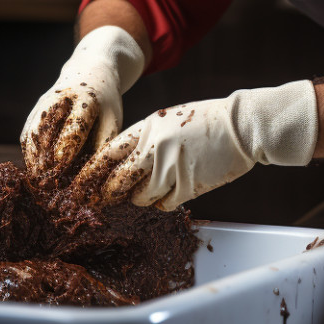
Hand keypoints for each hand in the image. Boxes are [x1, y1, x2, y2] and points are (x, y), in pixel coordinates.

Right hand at [21, 26, 145, 176]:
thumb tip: (97, 175)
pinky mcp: (34, 111)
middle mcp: (59, 98)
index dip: (67, 144)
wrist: (90, 72)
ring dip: (32, 158)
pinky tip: (33, 170)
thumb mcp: (113, 119)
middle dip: (44, 156)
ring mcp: (42, 103)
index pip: (74, 122)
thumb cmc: (106, 103)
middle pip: (46, 129)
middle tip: (45, 182)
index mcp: (85, 98)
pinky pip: (27, 133)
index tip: (62, 165)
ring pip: (32, 132)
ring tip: (38, 181)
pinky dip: (28, 153)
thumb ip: (105, 144)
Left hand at [75, 80, 318, 210]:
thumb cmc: (208, 120)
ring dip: (139, 199)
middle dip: (108, 193)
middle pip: (119, 179)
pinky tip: (167, 195)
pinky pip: (164, 203)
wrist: (241, 126)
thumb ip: (148, 138)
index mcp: (148, 127)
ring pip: (140, 196)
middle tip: (102, 201)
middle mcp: (155, 147)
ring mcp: (172, 168)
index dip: (93, 169)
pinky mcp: (189, 186)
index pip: (109, 151)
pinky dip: (162, 203)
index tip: (82, 182)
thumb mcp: (170, 120)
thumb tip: (127, 162)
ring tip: (143, 194)